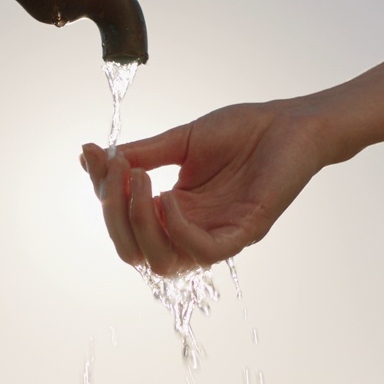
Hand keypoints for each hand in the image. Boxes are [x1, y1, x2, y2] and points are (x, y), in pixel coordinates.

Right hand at [80, 99, 327, 275]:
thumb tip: (91, 156)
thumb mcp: (181, 140)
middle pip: (136, 253)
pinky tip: (167, 197)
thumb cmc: (243, 131)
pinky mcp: (245, 231)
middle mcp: (192, 230)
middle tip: (115, 173)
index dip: (103, 194)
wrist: (292, 122)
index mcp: (175, 212)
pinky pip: (204, 251)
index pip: (124, 223)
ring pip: (164, 261)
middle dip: (114, 216)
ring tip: (138, 180)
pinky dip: (178, 230)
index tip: (94, 154)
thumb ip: (142, 154)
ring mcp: (218, 234)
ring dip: (140, 225)